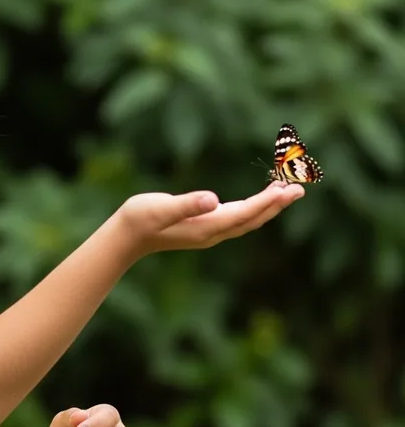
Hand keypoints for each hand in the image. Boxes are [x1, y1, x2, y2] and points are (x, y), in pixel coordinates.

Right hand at [118, 181, 304, 257]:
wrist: (126, 237)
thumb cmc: (140, 219)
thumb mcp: (160, 208)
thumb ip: (186, 204)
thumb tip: (212, 199)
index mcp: (205, 227)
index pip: (244, 213)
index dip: (268, 202)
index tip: (290, 191)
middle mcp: (212, 232)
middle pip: (252, 219)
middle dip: (276, 205)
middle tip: (299, 189)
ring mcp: (208, 233)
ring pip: (246, 220)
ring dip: (267, 207)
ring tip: (286, 190)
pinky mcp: (203, 228)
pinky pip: (237, 218)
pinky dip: (253, 208)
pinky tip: (258, 199)